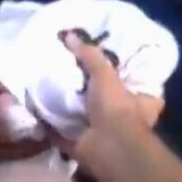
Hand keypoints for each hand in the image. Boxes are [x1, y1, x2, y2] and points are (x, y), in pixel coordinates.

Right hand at [50, 36, 164, 162]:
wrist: (106, 146)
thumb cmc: (116, 108)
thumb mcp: (105, 74)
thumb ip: (89, 55)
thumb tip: (69, 35)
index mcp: (143, 101)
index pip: (137, 82)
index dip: (122, 72)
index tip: (104, 60)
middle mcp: (127, 118)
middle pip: (108, 98)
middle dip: (91, 89)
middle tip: (71, 70)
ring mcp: (104, 133)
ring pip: (85, 114)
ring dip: (71, 106)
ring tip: (53, 85)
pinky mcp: (83, 144)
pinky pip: (64, 131)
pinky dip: (52, 123)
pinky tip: (39, 108)